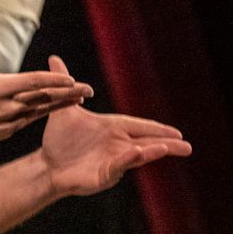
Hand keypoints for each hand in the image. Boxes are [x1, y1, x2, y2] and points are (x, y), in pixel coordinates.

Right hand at [0, 10, 90, 152]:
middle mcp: (4, 106)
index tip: (70, 78)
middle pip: (42, 98)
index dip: (52, 79)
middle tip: (89, 89)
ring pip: (39, 111)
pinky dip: (43, 113)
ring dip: (60, 104)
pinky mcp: (5, 132)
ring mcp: (6, 121)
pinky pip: (29, 120)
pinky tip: (55, 108)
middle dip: (68, 93)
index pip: (31, 82)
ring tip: (80, 99)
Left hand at [38, 55, 190, 195]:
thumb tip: (54, 59)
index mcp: (112, 128)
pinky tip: (137, 154)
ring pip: (135, 156)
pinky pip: (116, 167)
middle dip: (166, 144)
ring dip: (150, 152)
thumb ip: (65, 87)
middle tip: (187, 146)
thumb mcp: (63, 111)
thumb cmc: (59, 139)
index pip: (139, 126)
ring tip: (165, 148)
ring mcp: (111, 161)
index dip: (158, 129)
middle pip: (146, 143)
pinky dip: (126, 161)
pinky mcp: (102, 175)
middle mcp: (116, 145)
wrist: (46, 164)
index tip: (178, 132)